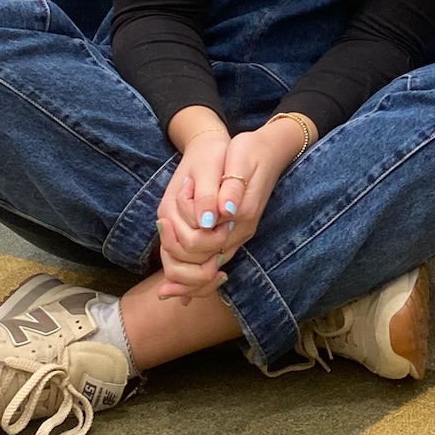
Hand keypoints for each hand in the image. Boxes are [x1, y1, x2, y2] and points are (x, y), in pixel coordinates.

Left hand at [154, 117, 305, 301]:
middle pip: (204, 266)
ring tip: (165, 266)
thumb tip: (220, 213)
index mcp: (241, 216)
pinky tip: (177, 284)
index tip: (165, 223)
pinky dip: (193, 273)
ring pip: (207, 270)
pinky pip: (212, 262)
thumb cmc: (251, 151)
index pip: (205, 245)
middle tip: (163, 226)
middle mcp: (240, 232)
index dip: (181, 241)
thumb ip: (231, 188)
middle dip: (177, 260)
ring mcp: (238, 234)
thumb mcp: (241, 159)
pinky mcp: (234, 233)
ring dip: (183, 273)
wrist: (270, 150)